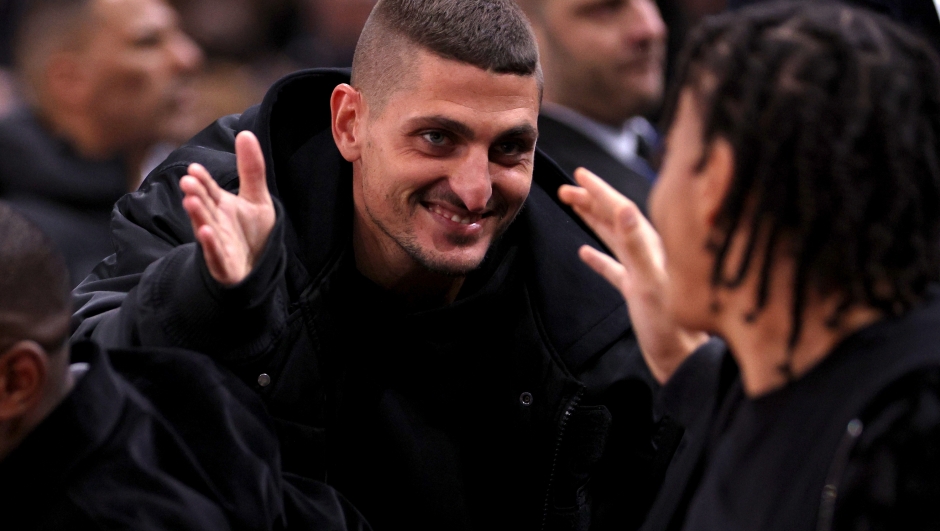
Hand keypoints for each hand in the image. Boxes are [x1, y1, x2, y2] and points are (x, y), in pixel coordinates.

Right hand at [180, 131, 275, 285]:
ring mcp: (218, 244)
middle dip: (197, 194)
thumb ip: (251, 169)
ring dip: (198, 215)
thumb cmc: (252, 234)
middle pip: (205, 206)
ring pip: (205, 227)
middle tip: (188, 180)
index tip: (195, 168)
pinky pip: (214, 255)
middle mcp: (216, 223)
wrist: (257, 269)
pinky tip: (205, 233)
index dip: (203, 180)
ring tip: (190, 201)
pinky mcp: (223, 266)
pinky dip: (210, 245)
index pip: (210, 190)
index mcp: (221, 206)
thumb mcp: (257, 199)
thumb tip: (245, 132)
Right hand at [559, 168, 707, 382]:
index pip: (621, 210)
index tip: (580, 174)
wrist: (681, 359)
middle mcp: (649, 253)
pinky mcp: (637, 290)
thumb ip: (638, 245)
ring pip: (612, 237)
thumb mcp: (652, 282)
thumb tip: (624, 208)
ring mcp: (642, 271)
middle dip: (591, 200)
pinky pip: (613, 266)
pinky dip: (598, 257)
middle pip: (615, 219)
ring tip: (574, 205)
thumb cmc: (672, 325)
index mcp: (654, 247)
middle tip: (567, 187)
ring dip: (592, 220)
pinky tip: (585, 253)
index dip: (599, 191)